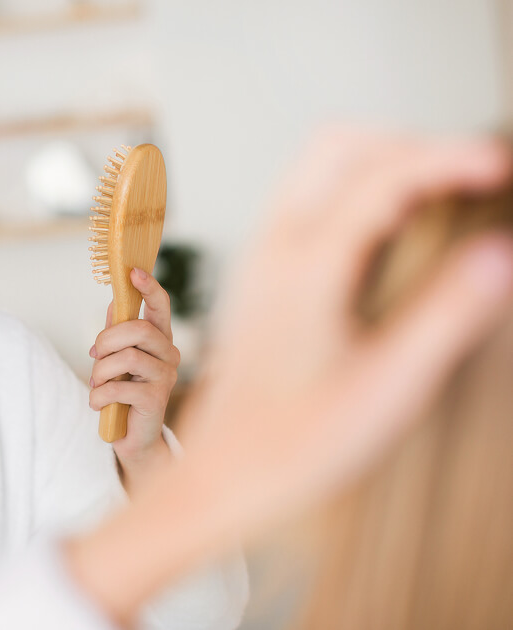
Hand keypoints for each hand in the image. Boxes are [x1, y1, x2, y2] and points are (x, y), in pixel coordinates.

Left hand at [67, 129, 512, 625]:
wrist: (217, 477)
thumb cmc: (290, 448)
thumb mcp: (386, 389)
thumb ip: (445, 316)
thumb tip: (501, 253)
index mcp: (306, 267)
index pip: (384, 175)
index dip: (450, 157)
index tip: (501, 163)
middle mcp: (273, 249)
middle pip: (340, 147)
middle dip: (410, 143)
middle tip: (468, 174)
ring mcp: (259, 259)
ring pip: (316, 169)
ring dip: (378, 162)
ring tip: (438, 196)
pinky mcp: (257, 277)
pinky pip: (304, 203)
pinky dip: (353, 192)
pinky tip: (388, 234)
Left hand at [88, 267, 179, 491]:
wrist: (133, 438)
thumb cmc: (123, 394)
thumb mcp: (115, 360)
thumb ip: (116, 333)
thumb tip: (113, 302)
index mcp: (159, 339)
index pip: (160, 306)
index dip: (148, 288)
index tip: (133, 271)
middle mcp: (168, 353)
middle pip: (138, 328)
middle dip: (107, 340)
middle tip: (94, 355)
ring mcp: (166, 376)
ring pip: (127, 356)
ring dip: (101, 371)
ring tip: (96, 385)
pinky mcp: (157, 398)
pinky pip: (121, 386)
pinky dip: (100, 394)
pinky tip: (98, 403)